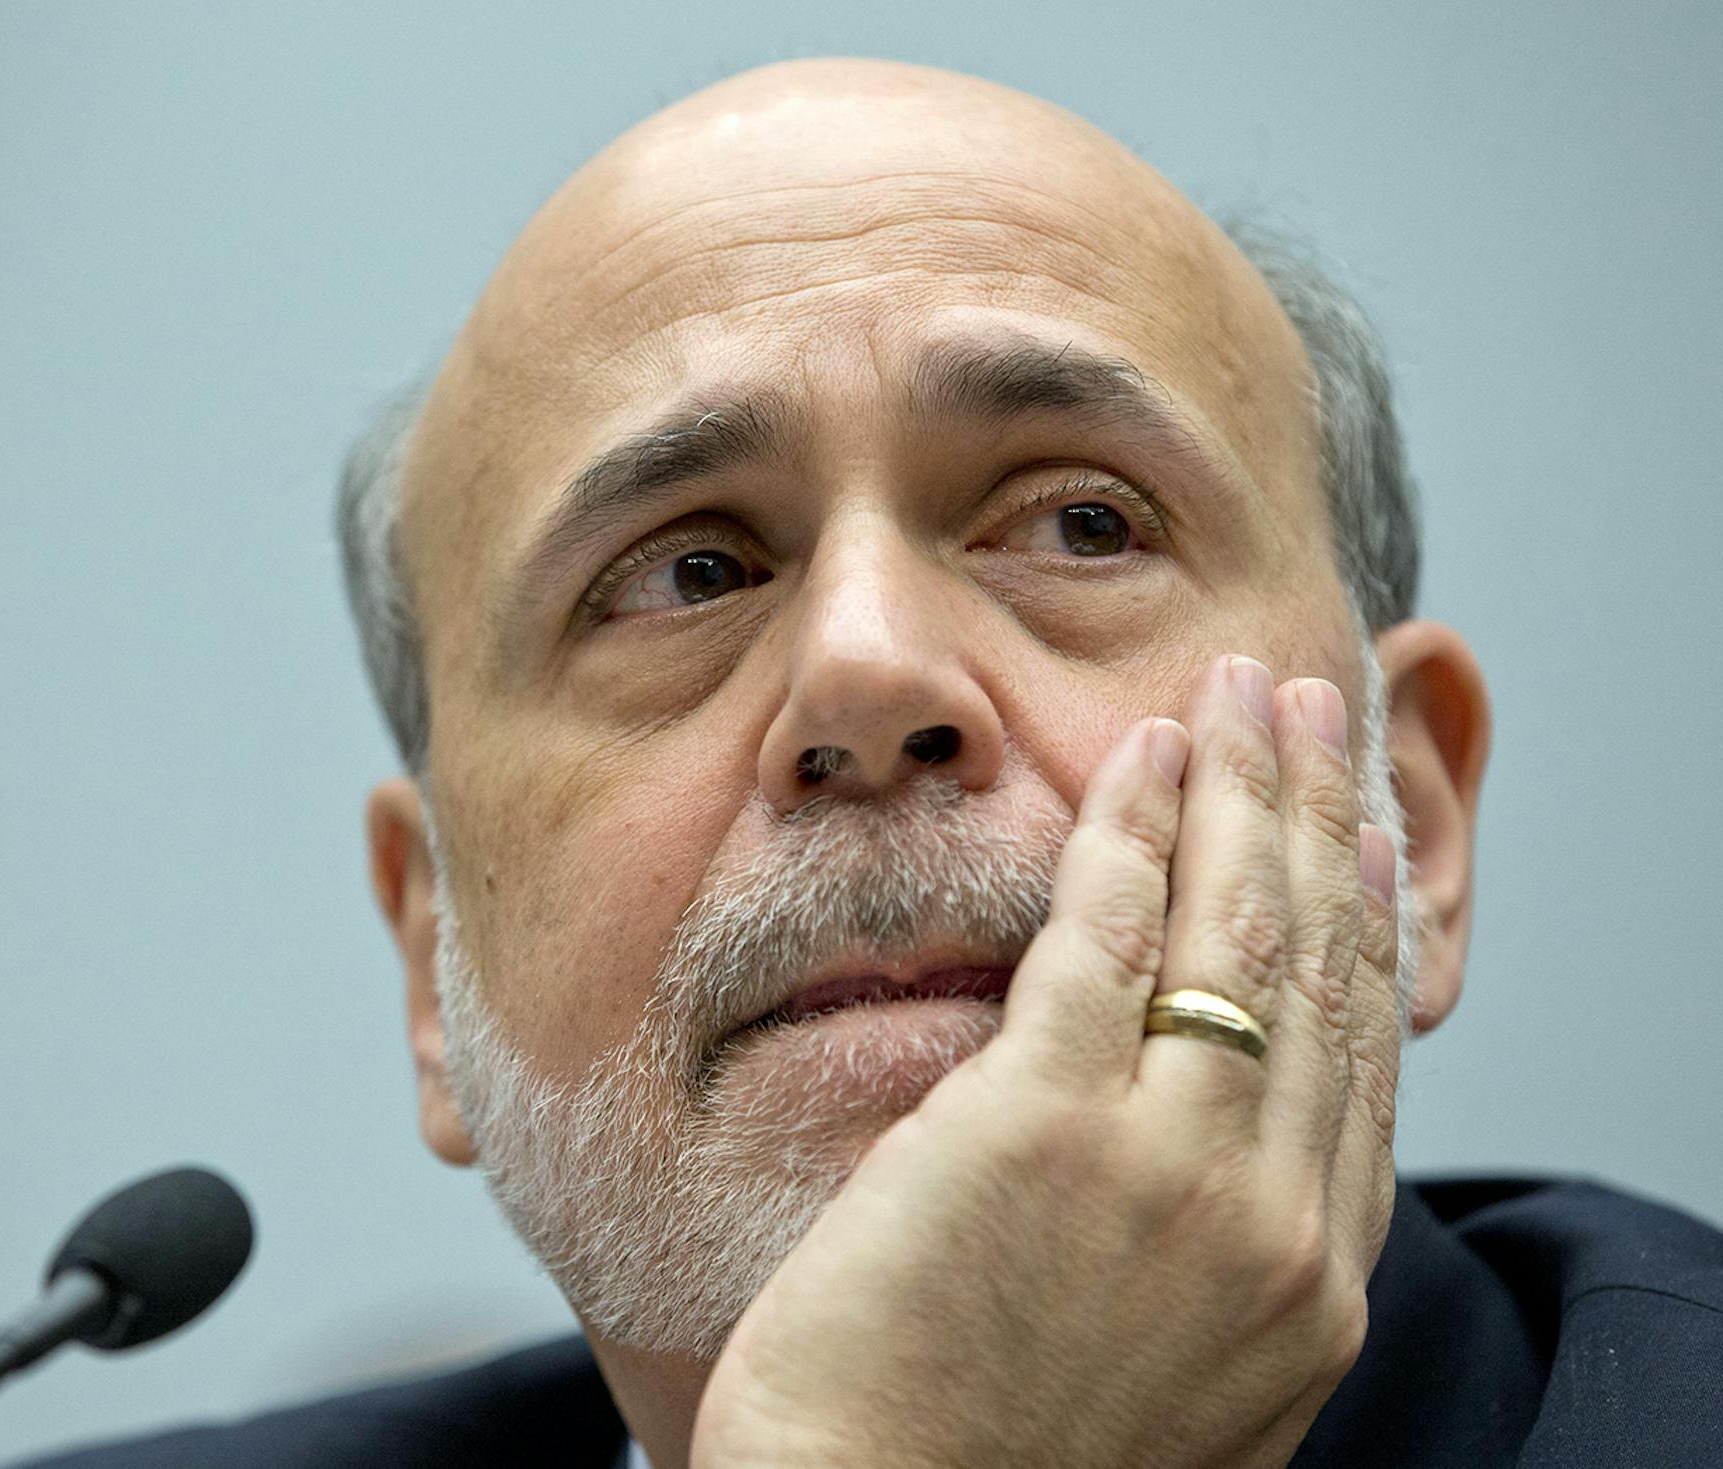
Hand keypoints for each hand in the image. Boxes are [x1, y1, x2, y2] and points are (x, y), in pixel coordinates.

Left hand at [689, 655, 1402, 1468]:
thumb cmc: (979, 1467)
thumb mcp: (1163, 1375)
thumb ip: (1208, 1261)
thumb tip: (1208, 1157)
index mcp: (1305, 1294)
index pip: (1360, 1066)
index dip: (1365, 929)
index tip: (1363, 843)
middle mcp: (1269, 1227)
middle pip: (1319, 972)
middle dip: (1322, 822)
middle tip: (1318, 715)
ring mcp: (1167, 1173)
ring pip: (1235, 931)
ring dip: (1247, 791)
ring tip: (1249, 694)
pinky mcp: (1040, 1126)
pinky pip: (1101, 934)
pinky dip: (1128, 828)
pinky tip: (1140, 754)